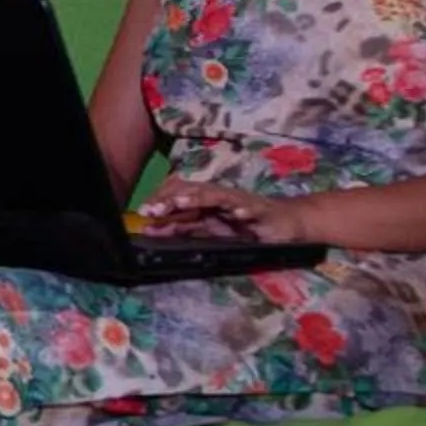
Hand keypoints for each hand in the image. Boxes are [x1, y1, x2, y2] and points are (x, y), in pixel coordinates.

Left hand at [137, 179, 325, 246]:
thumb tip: (152, 229)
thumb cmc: (244, 226)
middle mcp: (219, 198)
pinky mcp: (261, 211)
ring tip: (181, 203)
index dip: (161, 201)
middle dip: (171, 200)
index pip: (180, 196)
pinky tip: (238, 213)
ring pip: (217, 197)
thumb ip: (183, 229)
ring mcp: (240, 202)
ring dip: (199, 199)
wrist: (284, 224)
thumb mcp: (209, 230)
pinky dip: (244, 210)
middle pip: (192, 194)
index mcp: (206, 202)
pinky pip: (252, 209)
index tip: (142, 211)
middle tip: (152, 209)